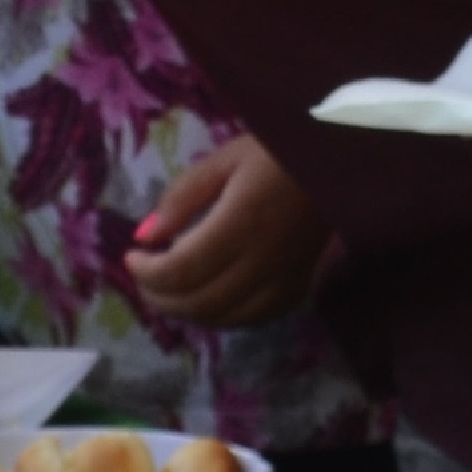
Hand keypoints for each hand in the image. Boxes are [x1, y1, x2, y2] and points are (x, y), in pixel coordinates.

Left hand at [120, 134, 325, 328]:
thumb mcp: (224, 160)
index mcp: (241, 223)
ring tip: (168, 288)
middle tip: (143, 275)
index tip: (131, 255)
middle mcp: (263, 260)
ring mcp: (283, 280)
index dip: (147, 272)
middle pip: (198, 301)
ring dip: (186, 310)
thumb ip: (182, 198)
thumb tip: (145, 236)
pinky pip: (252, 319)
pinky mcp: (297, 289)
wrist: (340, 162)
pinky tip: (207, 298)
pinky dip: (221, 316)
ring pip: (223, 317)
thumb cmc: (277, 152)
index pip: (181, 270)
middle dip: (159, 296)